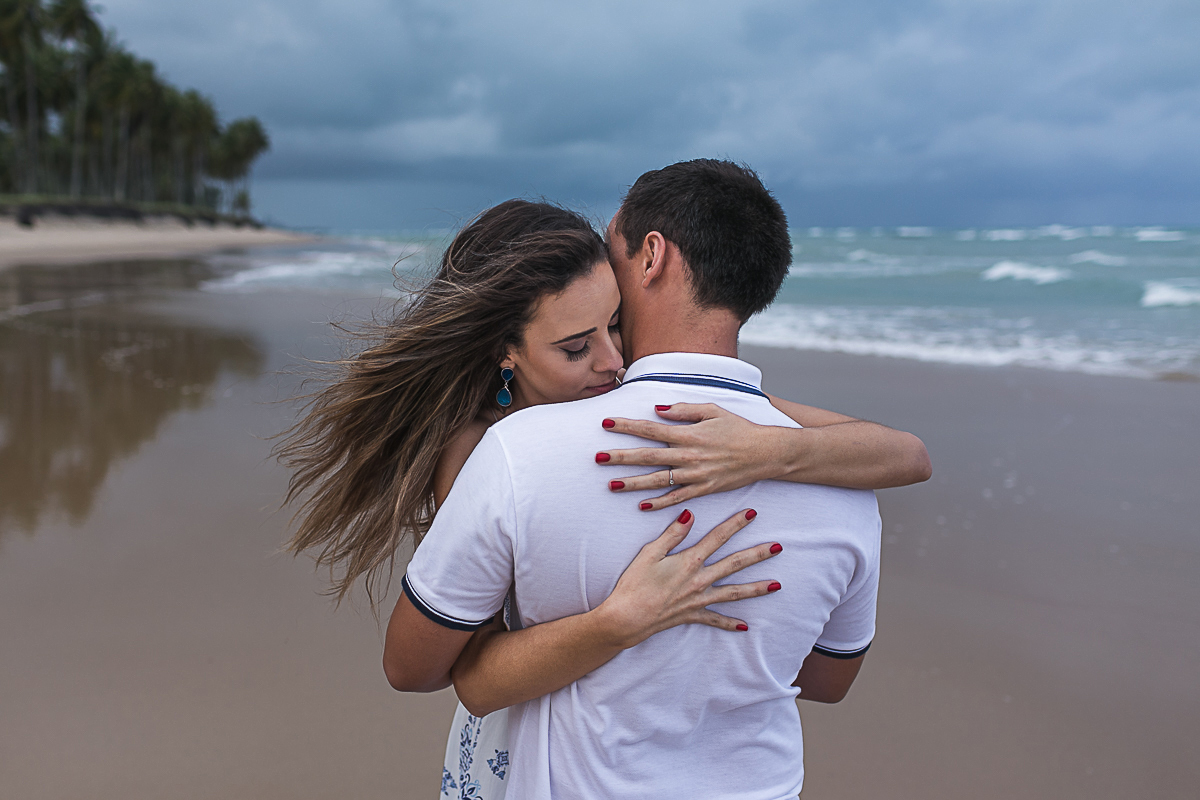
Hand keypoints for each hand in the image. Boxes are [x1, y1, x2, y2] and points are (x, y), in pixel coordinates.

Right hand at [593, 508, 781, 648]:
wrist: (627, 618)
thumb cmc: (634, 584)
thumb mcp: (650, 553)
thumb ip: (672, 534)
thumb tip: (690, 515)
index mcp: (690, 561)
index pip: (718, 537)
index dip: (735, 524)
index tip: (751, 513)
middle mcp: (700, 580)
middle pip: (735, 564)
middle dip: (758, 554)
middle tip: (778, 547)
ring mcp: (699, 599)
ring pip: (734, 592)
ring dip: (756, 588)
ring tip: (776, 585)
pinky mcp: (692, 615)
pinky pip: (715, 619)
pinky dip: (730, 623)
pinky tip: (744, 626)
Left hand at [597, 403, 786, 510]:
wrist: (765, 453)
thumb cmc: (739, 428)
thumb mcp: (713, 410)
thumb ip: (684, 410)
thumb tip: (658, 409)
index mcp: (688, 434)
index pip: (651, 429)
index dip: (627, 426)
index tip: (606, 423)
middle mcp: (688, 455)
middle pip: (648, 456)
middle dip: (621, 457)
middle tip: (598, 458)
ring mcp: (695, 475)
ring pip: (658, 480)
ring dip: (633, 483)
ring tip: (611, 484)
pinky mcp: (704, 490)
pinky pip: (677, 498)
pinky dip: (659, 503)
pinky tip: (641, 505)